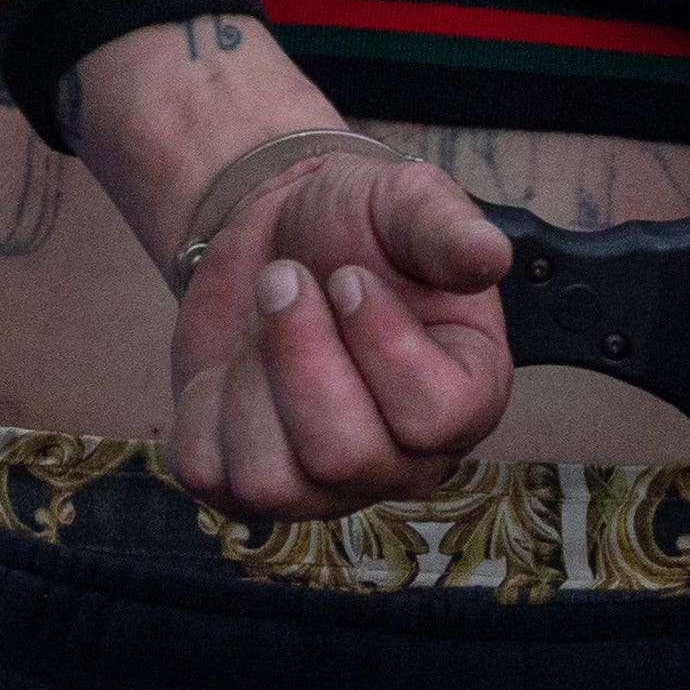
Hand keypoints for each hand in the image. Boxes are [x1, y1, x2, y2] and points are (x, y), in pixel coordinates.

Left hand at [161, 148, 515, 518]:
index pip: (432, 416)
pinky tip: (230, 367)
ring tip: (263, 326)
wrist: (277, 235)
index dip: (378, 341)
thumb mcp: (406, 203)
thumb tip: (490, 255)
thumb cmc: (357, 226)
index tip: (348, 277)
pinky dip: (199, 410)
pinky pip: (208, 474)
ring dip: (249, 378)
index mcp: (465, 398)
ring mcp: (324, 487)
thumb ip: (448, 228)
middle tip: (286, 279)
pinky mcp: (246, 484)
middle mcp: (402, 461)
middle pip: (342, 455)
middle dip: (297, 347)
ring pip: (271, 480)